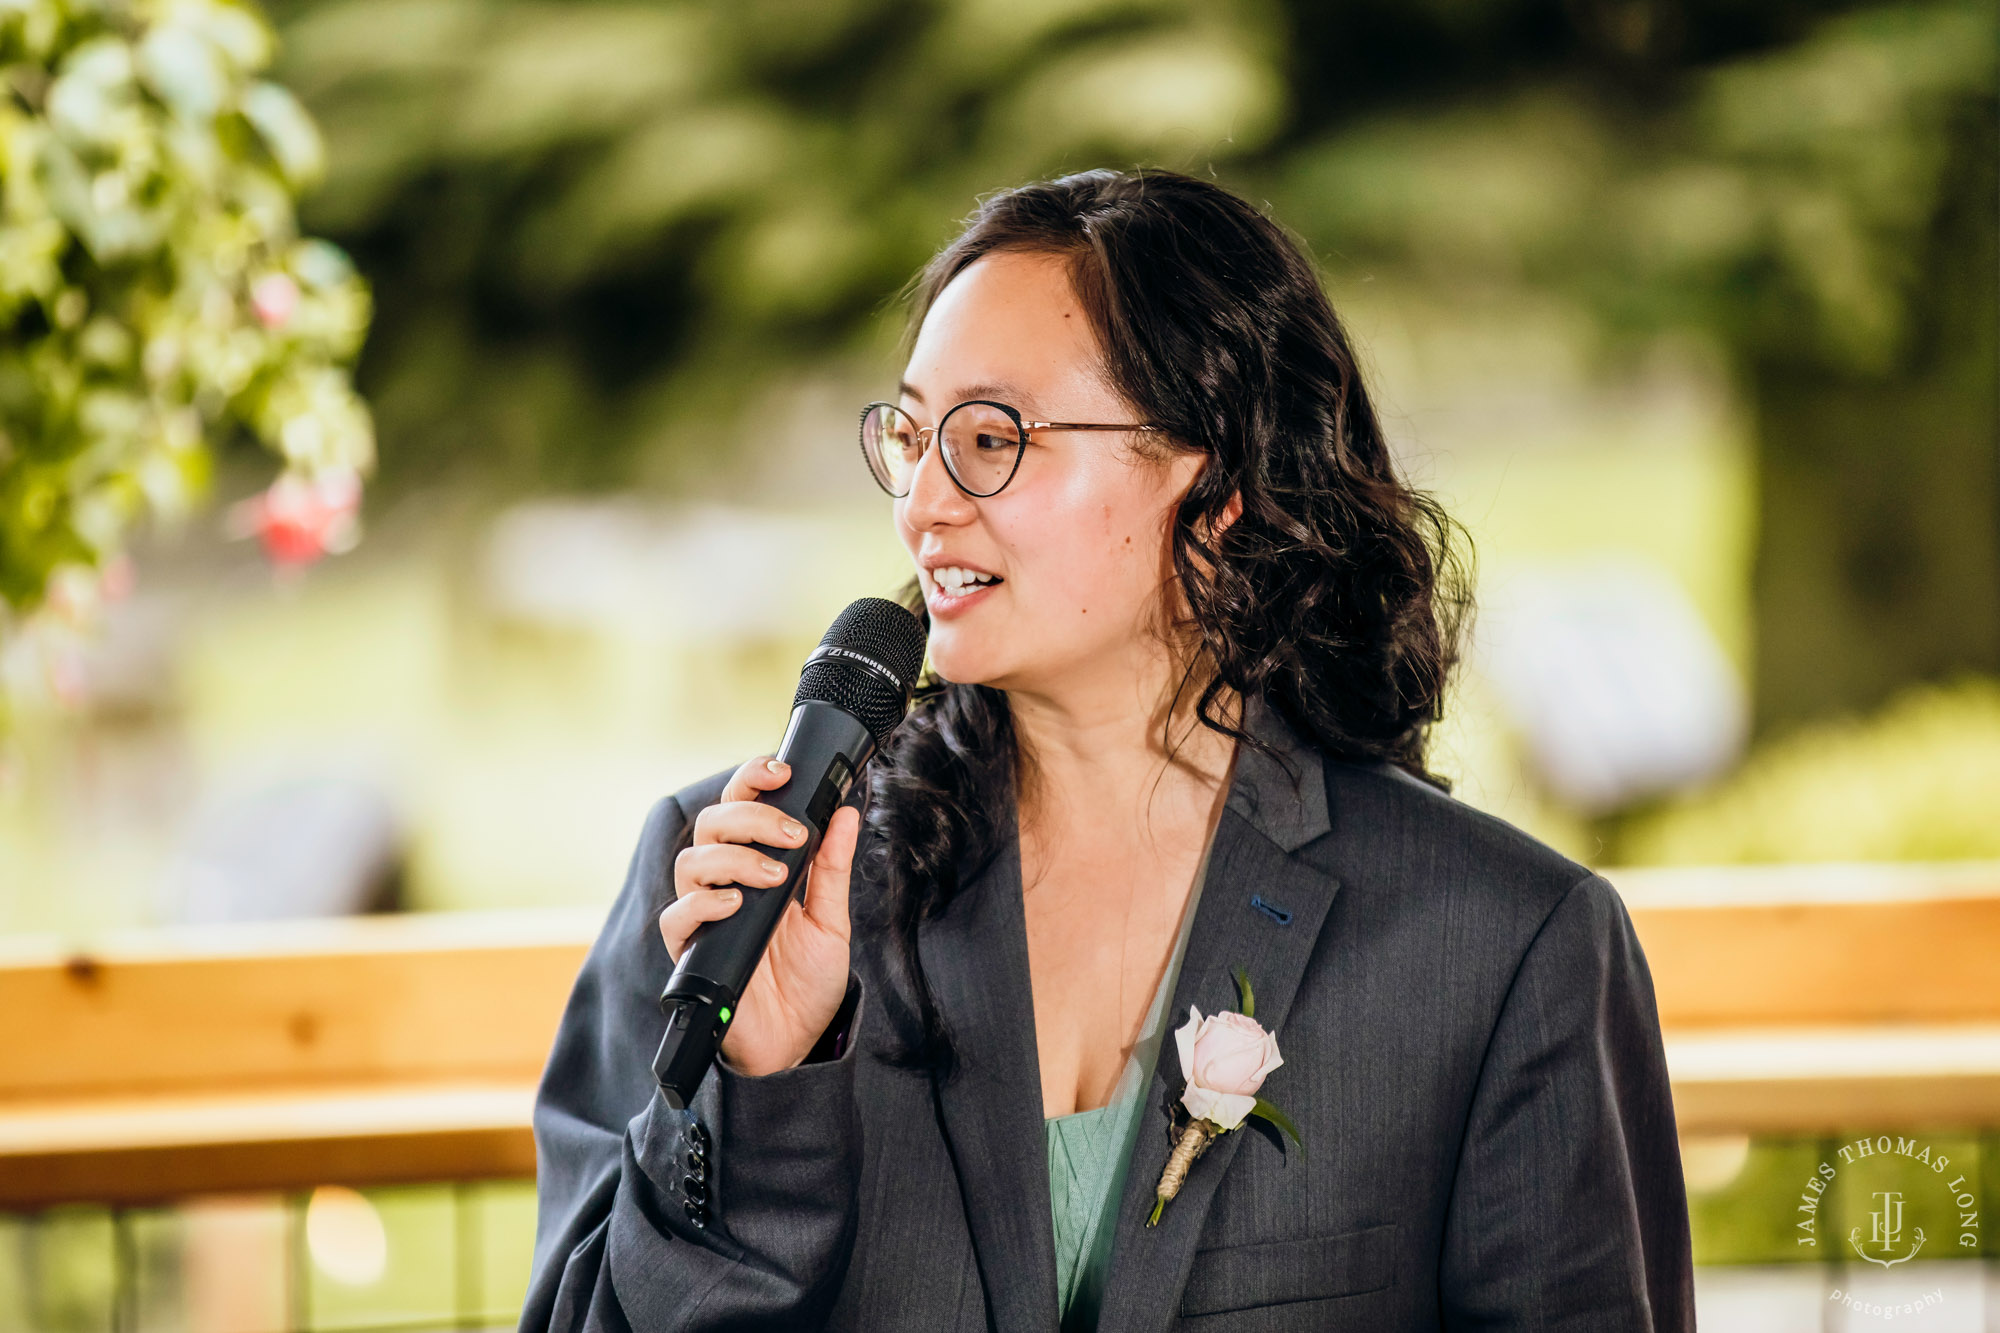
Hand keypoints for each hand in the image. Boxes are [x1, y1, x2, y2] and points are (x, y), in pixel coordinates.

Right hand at [659, 755, 858, 1076]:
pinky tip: (736, 905)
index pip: (740, 806)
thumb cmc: (808, 981)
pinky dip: (704, 903)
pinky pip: (677, 916)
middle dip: (751, 817)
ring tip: (774, 877)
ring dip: (734, 858)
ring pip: (691, 862)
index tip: (782, 770)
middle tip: (792, 835)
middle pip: (711, 824)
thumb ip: (832, 868)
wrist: (798, 1041)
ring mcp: (704, 916)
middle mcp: (724, 883)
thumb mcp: (832, 920)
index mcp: (755, 864)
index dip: (751, 780)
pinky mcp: (691, 951)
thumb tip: (846, 812)